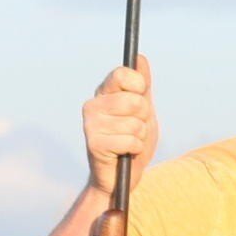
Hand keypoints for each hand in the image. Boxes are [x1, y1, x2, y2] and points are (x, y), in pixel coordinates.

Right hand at [82, 54, 158, 193]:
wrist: (121, 176)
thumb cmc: (133, 141)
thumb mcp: (144, 111)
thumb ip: (143, 86)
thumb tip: (140, 58)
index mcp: (104, 92)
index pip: (123, 75)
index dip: (139, 86)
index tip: (141, 96)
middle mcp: (93, 105)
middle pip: (135, 101)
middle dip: (144, 118)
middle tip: (135, 128)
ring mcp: (91, 124)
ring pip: (135, 124)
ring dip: (140, 137)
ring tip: (129, 142)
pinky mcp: (94, 144)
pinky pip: (130, 141)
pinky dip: (135, 149)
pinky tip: (125, 153)